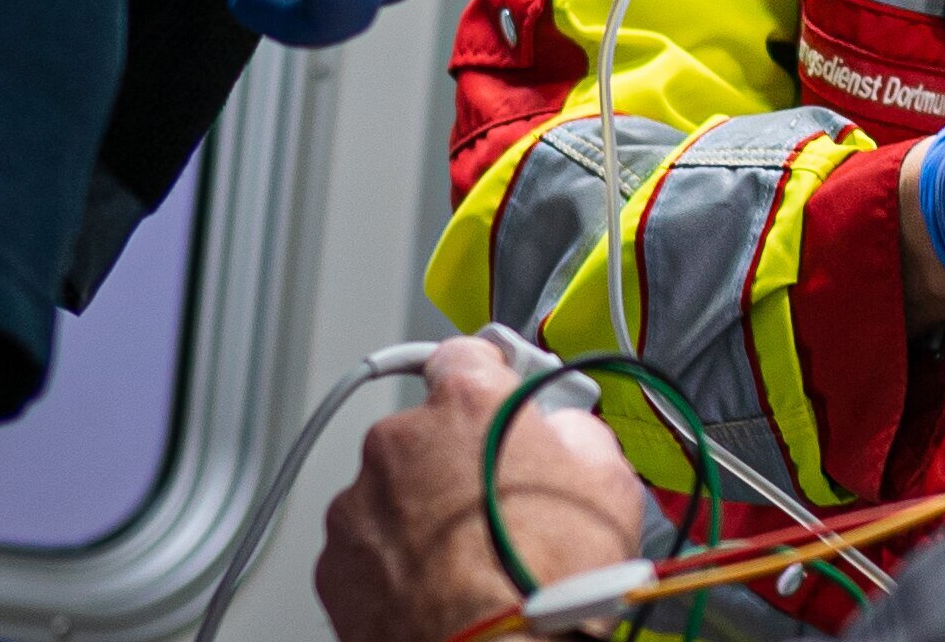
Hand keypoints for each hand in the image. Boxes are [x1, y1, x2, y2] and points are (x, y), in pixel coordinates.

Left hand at [315, 338, 641, 641]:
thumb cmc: (547, 584)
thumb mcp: (610, 485)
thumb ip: (579, 433)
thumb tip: (569, 434)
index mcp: (468, 404)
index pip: (465, 354)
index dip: (487, 376)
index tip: (496, 394)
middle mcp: (401, 441)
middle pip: (427, 431)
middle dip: (455, 459)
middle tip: (496, 505)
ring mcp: (359, 503)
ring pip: (391, 491)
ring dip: (420, 514)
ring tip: (466, 561)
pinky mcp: (334, 563)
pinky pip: (366, 547)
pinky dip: (392, 563)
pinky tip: (435, 588)